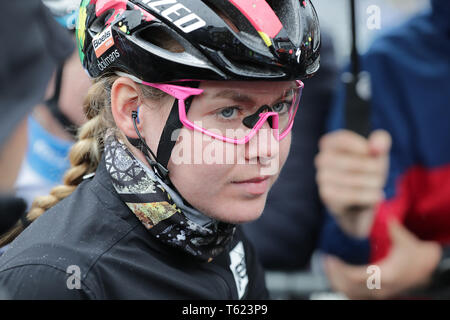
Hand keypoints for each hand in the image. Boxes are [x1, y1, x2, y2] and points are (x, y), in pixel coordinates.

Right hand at [315, 129, 391, 236]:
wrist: (356, 208)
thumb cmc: (366, 174)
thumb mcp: (376, 156)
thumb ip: (380, 143)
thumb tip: (377, 145)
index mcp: (330, 144)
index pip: (343, 139)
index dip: (363, 147)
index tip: (374, 153)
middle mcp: (321, 159)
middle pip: (357, 162)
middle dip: (376, 169)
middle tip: (380, 175)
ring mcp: (322, 178)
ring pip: (358, 179)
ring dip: (375, 184)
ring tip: (376, 187)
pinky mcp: (327, 195)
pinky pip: (355, 195)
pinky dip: (370, 197)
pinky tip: (373, 196)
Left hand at [323, 220, 441, 298]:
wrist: (426, 267)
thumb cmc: (414, 253)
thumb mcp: (405, 240)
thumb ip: (392, 228)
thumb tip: (383, 212)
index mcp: (385, 275)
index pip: (357, 276)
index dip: (341, 268)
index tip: (330, 257)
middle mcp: (380, 288)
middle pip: (349, 286)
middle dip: (335, 274)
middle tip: (325, 259)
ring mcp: (378, 292)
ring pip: (351, 292)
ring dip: (337, 280)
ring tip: (328, 265)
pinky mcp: (376, 292)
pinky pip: (355, 293)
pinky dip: (344, 284)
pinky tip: (336, 274)